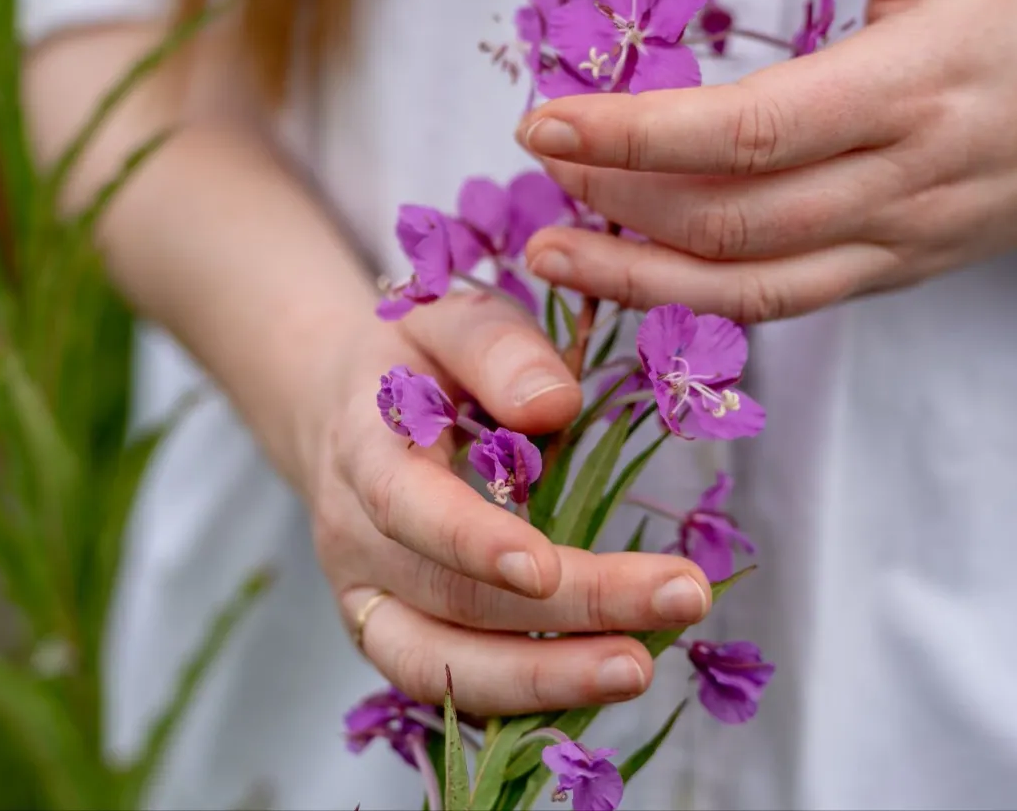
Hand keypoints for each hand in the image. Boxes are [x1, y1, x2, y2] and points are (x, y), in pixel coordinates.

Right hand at [304, 292, 714, 714]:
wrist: (336, 410)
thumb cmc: (414, 360)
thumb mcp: (449, 319)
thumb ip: (500, 350)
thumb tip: (557, 405)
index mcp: (364, 449)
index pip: (407, 509)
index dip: (470, 543)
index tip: (546, 568)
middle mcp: (354, 539)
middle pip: (450, 599)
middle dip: (565, 612)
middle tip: (680, 599)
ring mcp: (367, 600)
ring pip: (439, 666)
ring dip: (542, 679)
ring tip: (638, 667)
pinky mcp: (394, 638)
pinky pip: (452, 686)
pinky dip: (525, 695)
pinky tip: (600, 680)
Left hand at [517, 0, 1016, 321]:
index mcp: (913, 87)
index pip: (750, 131)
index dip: (638, 135)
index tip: (548, 117)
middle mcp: (904, 183)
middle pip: (734, 217)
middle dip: (617, 197)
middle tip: (538, 157)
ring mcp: (899, 244)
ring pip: (749, 284)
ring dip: (637, 273)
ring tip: (550, 245)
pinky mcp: (893, 276)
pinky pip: (782, 304)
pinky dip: (693, 299)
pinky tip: (627, 274)